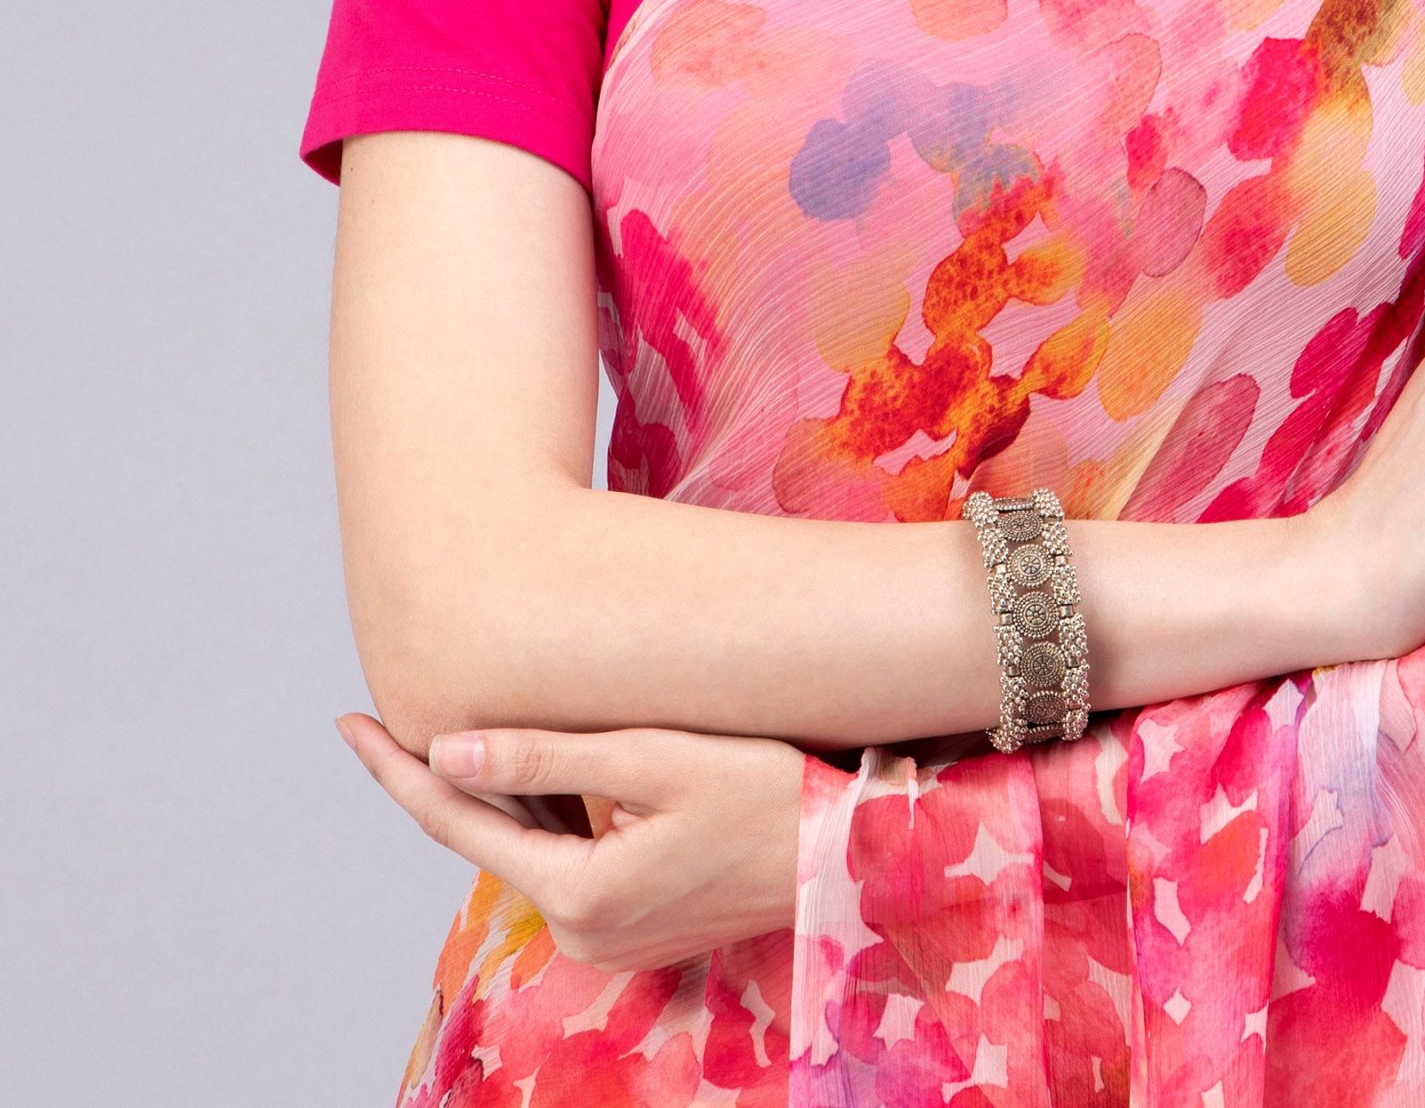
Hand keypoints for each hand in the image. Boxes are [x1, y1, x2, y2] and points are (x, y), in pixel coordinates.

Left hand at [334, 711, 806, 972]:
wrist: (851, 850)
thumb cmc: (769, 788)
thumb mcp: (654, 756)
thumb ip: (546, 755)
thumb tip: (445, 749)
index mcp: (578, 893)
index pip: (456, 821)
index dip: (396, 768)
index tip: (348, 722)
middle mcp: (584, 932)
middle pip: (488, 839)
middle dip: (443, 778)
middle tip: (390, 710)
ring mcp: (611, 939)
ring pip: (527, 851)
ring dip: (498, 796)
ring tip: (463, 730)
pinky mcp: (637, 928)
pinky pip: (566, 866)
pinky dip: (543, 818)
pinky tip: (538, 773)